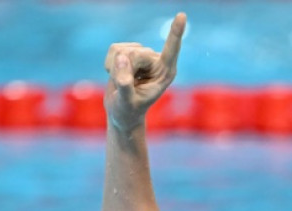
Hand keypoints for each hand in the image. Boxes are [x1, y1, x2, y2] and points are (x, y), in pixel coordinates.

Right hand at [104, 12, 185, 131]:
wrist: (121, 113)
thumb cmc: (128, 111)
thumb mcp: (126, 102)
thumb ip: (125, 84)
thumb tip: (122, 58)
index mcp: (165, 73)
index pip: (171, 50)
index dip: (175, 33)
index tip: (181, 16)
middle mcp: (156, 61)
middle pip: (134, 53)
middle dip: (122, 70)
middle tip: (123, 87)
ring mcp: (143, 55)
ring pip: (122, 50)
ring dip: (116, 68)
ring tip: (122, 83)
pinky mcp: (129, 51)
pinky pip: (114, 48)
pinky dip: (109, 64)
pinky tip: (116, 74)